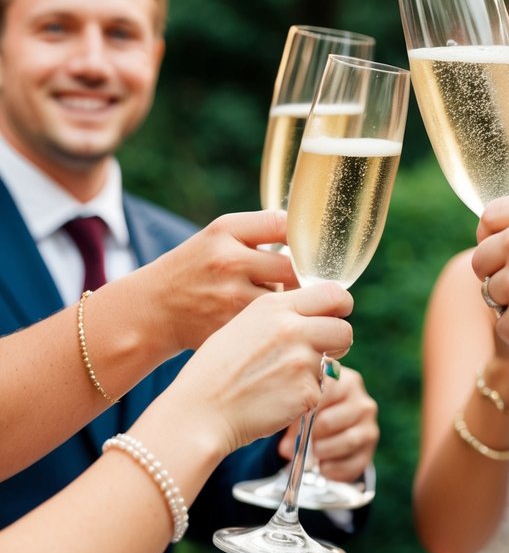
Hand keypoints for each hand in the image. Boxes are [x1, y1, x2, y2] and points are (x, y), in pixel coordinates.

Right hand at [136, 211, 302, 354]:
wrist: (154, 309)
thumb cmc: (194, 267)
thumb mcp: (218, 236)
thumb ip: (260, 231)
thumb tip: (310, 241)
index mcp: (225, 231)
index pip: (281, 225)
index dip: (301, 237)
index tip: (307, 249)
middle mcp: (228, 261)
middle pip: (292, 267)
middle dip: (305, 277)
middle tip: (309, 283)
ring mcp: (230, 297)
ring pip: (286, 298)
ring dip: (292, 302)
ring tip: (287, 303)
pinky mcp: (232, 328)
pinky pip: (270, 323)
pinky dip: (275, 323)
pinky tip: (268, 322)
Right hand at [166, 283, 353, 458]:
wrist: (200, 410)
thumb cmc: (215, 369)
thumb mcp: (243, 324)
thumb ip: (281, 315)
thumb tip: (314, 313)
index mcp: (275, 306)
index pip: (333, 293)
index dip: (340, 306)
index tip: (335, 316)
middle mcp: (292, 328)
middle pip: (344, 328)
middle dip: (338, 341)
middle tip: (324, 350)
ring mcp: (301, 360)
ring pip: (333, 362)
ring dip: (317, 370)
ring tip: (284, 378)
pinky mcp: (306, 391)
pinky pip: (320, 390)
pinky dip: (304, 396)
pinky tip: (276, 398)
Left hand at [278, 365, 378, 481]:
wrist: (333, 424)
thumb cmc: (315, 407)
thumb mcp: (305, 403)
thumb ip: (294, 416)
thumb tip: (287, 448)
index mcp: (346, 382)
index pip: (324, 393)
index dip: (304, 410)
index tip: (290, 421)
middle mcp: (362, 402)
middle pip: (329, 422)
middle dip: (310, 435)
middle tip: (299, 441)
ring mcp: (369, 426)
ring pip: (346, 442)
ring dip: (323, 451)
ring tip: (311, 453)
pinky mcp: (370, 450)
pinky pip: (353, 464)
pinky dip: (334, 469)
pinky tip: (322, 467)